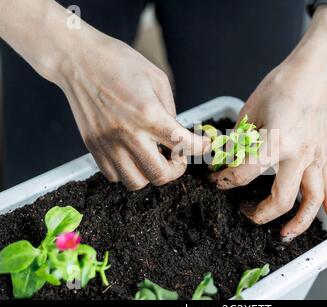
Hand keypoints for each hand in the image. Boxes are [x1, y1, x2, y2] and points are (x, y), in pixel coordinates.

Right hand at [55, 35, 208, 189]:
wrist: (78, 60)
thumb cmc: (119, 63)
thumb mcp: (157, 79)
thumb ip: (170, 111)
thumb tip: (177, 135)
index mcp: (148, 114)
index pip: (183, 144)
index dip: (201, 148)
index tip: (204, 144)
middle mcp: (128, 134)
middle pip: (160, 175)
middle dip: (176, 169)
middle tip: (177, 156)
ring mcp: (107, 144)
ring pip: (136, 182)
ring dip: (151, 173)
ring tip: (153, 156)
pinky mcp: (93, 147)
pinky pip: (115, 176)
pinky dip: (129, 171)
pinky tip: (133, 154)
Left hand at [211, 5, 326, 240]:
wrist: (312, 75)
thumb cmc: (279, 88)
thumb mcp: (248, 112)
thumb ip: (238, 142)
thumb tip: (226, 162)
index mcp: (274, 141)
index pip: (244, 174)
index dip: (225, 181)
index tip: (216, 180)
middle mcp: (298, 154)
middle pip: (282, 199)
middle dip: (261, 213)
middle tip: (247, 214)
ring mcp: (315, 157)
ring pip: (313, 200)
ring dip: (300, 222)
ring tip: (286, 234)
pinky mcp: (326, 156)